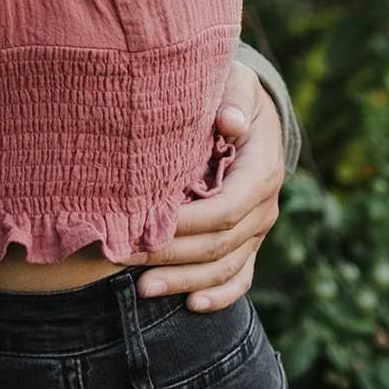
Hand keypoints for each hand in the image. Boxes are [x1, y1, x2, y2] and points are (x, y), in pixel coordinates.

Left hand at [136, 63, 284, 311]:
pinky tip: (190, 304)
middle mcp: (264, 206)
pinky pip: (239, 277)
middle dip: (171, 256)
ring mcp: (257, 229)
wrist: (253, 112)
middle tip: (125, 259)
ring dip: (184, 281)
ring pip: (225, 267)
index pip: (225, 210)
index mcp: (261, 171)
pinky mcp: (248, 241)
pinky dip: (218, 295)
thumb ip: (233, 98)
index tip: (145, 227)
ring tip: (142, 289)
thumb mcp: (236, 83)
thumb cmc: (232, 93)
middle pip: (219, 244)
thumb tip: (228, 121)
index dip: (186, 224)